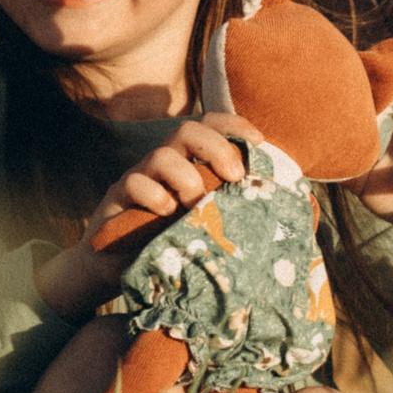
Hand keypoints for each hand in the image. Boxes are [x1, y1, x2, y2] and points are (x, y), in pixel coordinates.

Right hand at [34, 116, 255, 320]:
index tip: (260, 143)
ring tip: (197, 206)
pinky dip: (155, 196)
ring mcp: (139, 178)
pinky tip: (167, 214)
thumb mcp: (202, 223)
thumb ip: (228, 210)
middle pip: (188, 130)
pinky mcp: (117, 198)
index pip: (210, 126)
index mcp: (188, 162)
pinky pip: (134, 183)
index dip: (234, 126)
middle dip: (216, 147)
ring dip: (187, 178)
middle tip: (235, 176)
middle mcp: (164, 163)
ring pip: (162, 155)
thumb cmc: (167, 243)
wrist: (114, 267)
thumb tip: (279, 213)